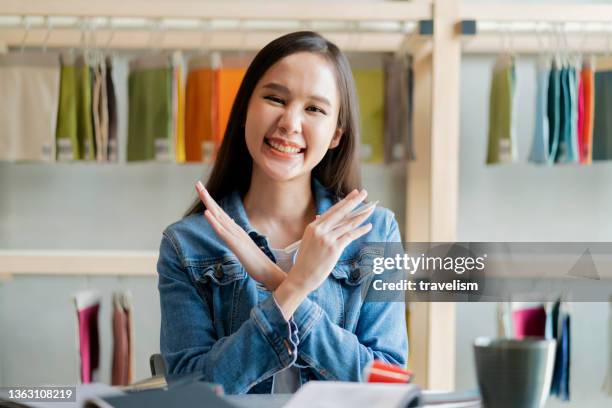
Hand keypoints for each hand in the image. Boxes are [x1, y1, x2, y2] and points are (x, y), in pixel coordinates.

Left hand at [195, 181, 284, 290]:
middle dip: (207, 196)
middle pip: (219, 210)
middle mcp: (236, 229)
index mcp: (236, 231)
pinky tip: (206, 213)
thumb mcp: (243, 247)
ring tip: (201, 191)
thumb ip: (236, 236)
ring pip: (219, 217)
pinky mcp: (236, 245)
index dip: (211, 202)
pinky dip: (213, 222)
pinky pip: (222, 232)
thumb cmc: (257, 262)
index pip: (221, 214)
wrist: (269, 272)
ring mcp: (236, 236)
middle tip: (197, 183)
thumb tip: (230, 225)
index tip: (202, 191)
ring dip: (209, 203)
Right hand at [273, 189, 374, 319]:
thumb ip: (318, 230)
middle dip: (354, 201)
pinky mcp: (334, 248)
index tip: (354, 194)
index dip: (345, 201)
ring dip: (361, 215)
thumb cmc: (305, 261)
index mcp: (313, 226)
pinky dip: (361, 230)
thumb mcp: (309, 241)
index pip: (332, 211)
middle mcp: (319, 229)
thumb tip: (324, 218)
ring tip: (371, 209)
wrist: (300, 277)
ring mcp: (327, 238)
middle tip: (364, 193)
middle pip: (341, 212)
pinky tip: (368, 226)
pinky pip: (350, 236)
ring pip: (348, 224)